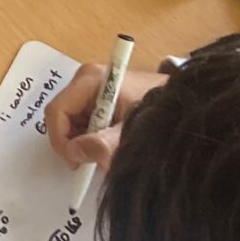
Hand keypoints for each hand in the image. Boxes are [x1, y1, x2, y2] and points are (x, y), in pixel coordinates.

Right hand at [44, 63, 168, 170]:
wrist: (182, 101)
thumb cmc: (157, 112)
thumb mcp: (131, 131)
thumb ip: (104, 144)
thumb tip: (74, 153)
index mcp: (90, 79)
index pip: (57, 111)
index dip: (61, 140)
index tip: (75, 162)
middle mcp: (86, 79)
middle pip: (62, 116)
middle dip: (74, 142)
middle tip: (93, 160)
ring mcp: (91, 86)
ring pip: (71, 120)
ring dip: (84, 141)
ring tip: (107, 151)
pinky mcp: (97, 95)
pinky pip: (82, 119)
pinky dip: (91, 136)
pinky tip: (109, 142)